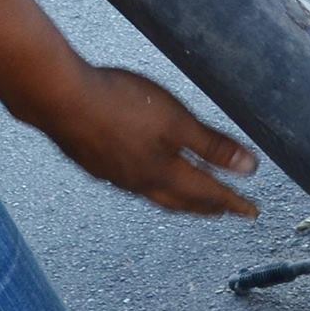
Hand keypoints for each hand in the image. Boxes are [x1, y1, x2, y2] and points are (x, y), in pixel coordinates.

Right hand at [30, 66, 260, 217]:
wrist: (57, 98)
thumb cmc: (119, 104)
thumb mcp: (177, 121)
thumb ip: (212, 146)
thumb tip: (250, 169)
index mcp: (163, 173)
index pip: (208, 193)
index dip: (233, 202)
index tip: (252, 213)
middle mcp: (138, 181)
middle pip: (181, 201)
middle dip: (206, 206)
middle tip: (225, 210)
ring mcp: (113, 174)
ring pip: (155, 194)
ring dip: (178, 198)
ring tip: (189, 198)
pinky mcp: (93, 161)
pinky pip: (131, 183)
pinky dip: (149, 186)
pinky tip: (143, 174)